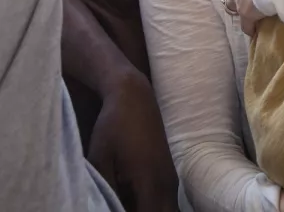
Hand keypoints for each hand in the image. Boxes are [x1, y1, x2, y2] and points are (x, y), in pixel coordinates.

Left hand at [87, 70, 178, 211]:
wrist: (134, 95)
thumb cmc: (113, 126)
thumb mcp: (101, 161)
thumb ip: (105, 193)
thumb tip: (104, 210)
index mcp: (150, 182)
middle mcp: (167, 183)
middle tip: (119, 210)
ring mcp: (170, 177)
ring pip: (168, 210)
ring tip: (125, 206)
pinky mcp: (167, 172)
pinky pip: (166, 201)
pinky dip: (153, 208)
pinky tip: (133, 204)